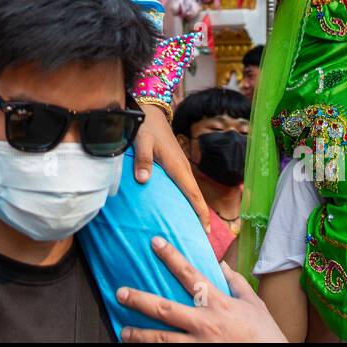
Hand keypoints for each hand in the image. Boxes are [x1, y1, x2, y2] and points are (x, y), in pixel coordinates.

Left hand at [116, 237, 285, 342]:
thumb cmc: (265, 335)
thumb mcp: (255, 305)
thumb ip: (236, 283)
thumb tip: (221, 264)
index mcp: (219, 303)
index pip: (190, 274)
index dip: (171, 257)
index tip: (155, 242)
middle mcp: (205, 323)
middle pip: (165, 309)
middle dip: (140, 300)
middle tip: (120, 293)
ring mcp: (199, 345)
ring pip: (162, 339)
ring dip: (140, 335)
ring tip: (124, 332)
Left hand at [135, 103, 209, 231]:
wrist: (150, 110)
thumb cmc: (145, 126)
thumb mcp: (141, 141)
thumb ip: (142, 159)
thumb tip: (143, 180)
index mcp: (177, 165)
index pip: (192, 192)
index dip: (200, 211)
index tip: (205, 229)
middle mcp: (182, 167)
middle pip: (195, 195)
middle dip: (201, 215)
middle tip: (202, 237)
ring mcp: (179, 165)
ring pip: (190, 190)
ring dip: (195, 207)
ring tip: (195, 227)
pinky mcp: (174, 163)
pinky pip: (183, 185)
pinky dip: (187, 198)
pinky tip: (182, 206)